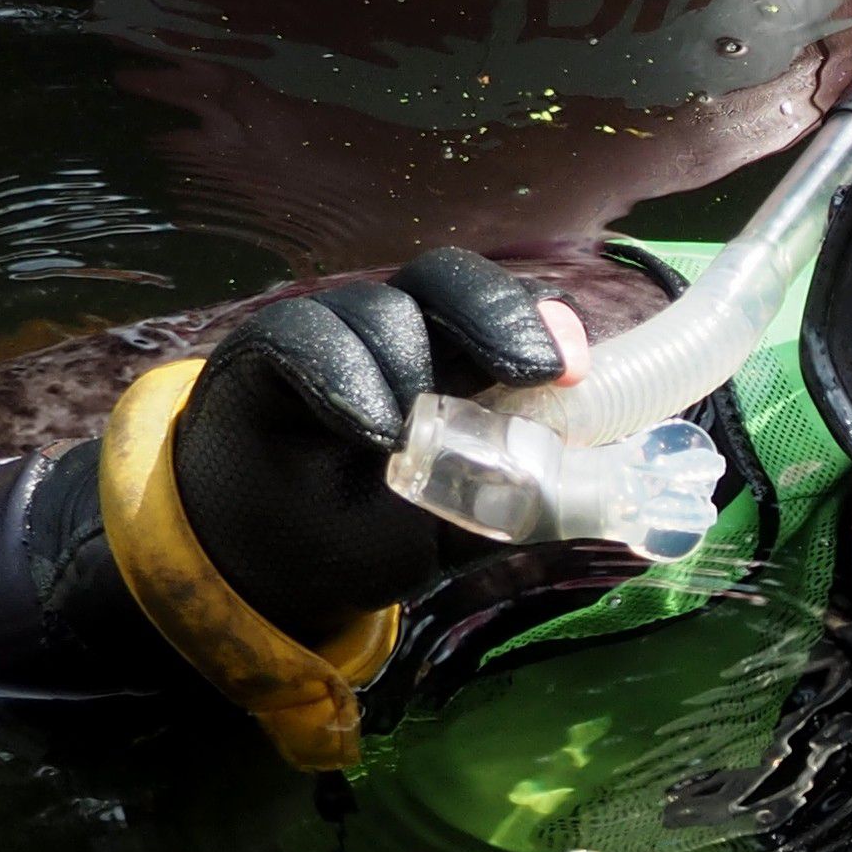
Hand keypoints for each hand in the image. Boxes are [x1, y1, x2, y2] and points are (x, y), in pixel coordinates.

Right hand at [172, 250, 579, 637]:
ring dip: (407, 370)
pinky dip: (340, 371)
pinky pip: (303, 331)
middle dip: (497, 317)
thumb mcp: (450, 529)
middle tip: (532, 372)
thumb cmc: (363, 535)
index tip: (572, 369)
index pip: (499, 310)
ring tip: (404, 442)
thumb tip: (591, 490)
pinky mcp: (265, 350)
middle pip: (448, 281)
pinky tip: (369, 425)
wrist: (260, 569)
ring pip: (381, 307)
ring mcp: (331, 334)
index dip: (536, 320)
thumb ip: (510, 500)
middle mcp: (395, 332)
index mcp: (451, 361)